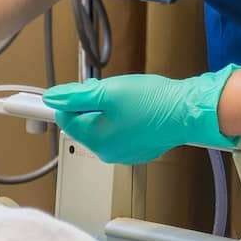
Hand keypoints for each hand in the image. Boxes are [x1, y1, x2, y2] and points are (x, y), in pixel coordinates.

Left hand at [40, 66, 238, 164]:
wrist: (188, 111)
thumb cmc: (152, 102)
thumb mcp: (108, 92)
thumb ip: (76, 96)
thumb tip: (52, 98)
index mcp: (96, 140)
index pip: (67, 120)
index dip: (68, 100)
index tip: (71, 88)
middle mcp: (108, 152)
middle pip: (84, 124)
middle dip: (90, 104)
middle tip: (106, 88)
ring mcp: (125, 153)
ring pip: (103, 126)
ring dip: (106, 109)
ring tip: (125, 95)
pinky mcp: (140, 148)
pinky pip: (120, 131)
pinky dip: (122, 117)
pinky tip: (136, 106)